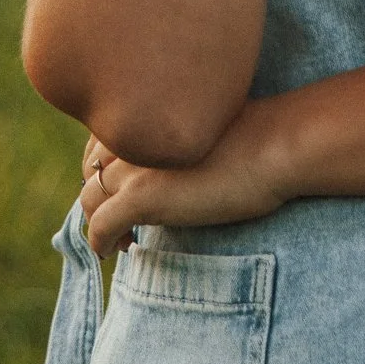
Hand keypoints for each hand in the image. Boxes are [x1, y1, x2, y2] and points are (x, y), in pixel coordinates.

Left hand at [79, 101, 288, 257]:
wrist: (276, 145)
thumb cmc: (257, 132)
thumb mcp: (206, 123)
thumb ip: (179, 133)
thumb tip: (177, 161)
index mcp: (145, 111)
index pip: (101, 142)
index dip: (108, 168)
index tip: (124, 187)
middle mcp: (130, 135)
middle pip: (91, 170)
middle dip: (100, 195)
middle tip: (122, 218)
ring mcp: (133, 166)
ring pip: (89, 199)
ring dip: (98, 221)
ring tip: (124, 239)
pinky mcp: (141, 198)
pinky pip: (100, 227)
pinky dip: (101, 243)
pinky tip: (114, 252)